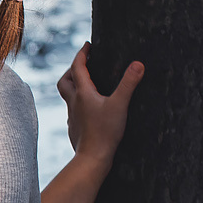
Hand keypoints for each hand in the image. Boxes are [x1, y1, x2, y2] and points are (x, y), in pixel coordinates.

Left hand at [58, 43, 143, 164]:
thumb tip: (138, 64)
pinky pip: (73, 111)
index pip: (77, 67)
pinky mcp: (74, 127)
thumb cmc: (105, 132)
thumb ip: (129, 83)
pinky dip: (78, 104)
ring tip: (87, 85)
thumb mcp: (120, 104)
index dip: (82, 54)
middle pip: (65, 81)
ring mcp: (72, 116)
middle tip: (83, 64)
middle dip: (72, 69)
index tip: (88, 45)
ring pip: (67, 96)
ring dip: (74, 86)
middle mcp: (74, 103)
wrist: (92, 158)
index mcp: (83, 93)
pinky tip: (89, 109)